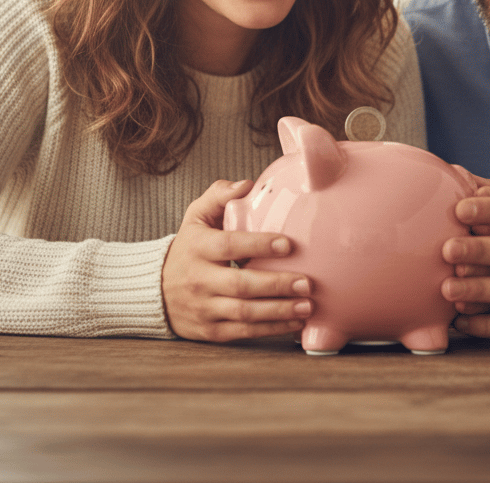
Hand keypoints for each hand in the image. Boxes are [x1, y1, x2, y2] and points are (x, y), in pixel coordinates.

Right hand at [162, 180, 312, 342]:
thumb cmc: (188, 247)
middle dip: (276, 285)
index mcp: (199, 247)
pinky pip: (243, 332)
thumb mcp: (196, 216)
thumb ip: (219, 196)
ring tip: (307, 305)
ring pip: (244, 313)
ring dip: (279, 311)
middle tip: (307, 282)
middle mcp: (199, 279)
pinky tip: (294, 323)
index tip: (288, 245)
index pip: (229, 246)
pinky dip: (270, 329)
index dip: (259, 245)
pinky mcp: (210, 331)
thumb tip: (247, 185)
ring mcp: (204, 308)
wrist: (154, 289)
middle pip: (240, 285)